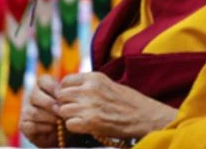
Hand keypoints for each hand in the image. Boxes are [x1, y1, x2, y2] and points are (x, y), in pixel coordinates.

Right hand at [20, 75, 60, 147]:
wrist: (61, 132)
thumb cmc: (66, 112)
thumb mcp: (68, 102)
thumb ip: (66, 96)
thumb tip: (63, 97)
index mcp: (42, 86)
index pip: (43, 80)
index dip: (53, 88)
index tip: (64, 96)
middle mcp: (31, 96)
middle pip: (34, 95)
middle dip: (50, 104)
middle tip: (61, 111)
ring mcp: (25, 110)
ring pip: (34, 112)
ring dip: (49, 118)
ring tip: (60, 121)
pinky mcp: (23, 125)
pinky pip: (32, 126)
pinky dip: (44, 127)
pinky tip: (52, 128)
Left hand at [55, 72, 177, 138]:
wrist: (144, 116)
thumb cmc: (129, 101)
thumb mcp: (108, 84)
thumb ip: (90, 85)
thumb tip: (72, 89)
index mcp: (94, 77)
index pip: (65, 81)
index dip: (66, 91)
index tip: (71, 98)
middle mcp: (89, 89)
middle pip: (61, 95)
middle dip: (66, 103)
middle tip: (76, 110)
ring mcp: (88, 105)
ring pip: (63, 110)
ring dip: (70, 116)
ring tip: (82, 118)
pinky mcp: (90, 122)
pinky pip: (69, 124)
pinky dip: (75, 127)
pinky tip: (86, 126)